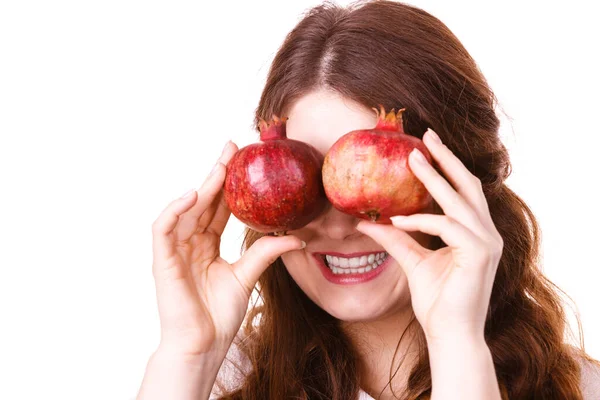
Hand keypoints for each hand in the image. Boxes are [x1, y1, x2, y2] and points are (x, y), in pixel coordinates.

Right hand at [151, 141, 303, 357]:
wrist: (203, 345)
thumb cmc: (220, 315)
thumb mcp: (247, 276)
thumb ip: (266, 253)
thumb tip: (297, 237)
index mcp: (207, 245)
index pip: (219, 208)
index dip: (229, 184)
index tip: (245, 160)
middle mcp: (190, 243)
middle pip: (204, 202)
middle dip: (217, 173)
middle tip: (234, 147)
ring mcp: (175, 250)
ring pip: (186, 209)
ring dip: (203, 185)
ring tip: (221, 165)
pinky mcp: (162, 260)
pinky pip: (163, 228)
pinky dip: (175, 210)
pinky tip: (193, 195)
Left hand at [356, 128, 503, 342]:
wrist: (450, 335)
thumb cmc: (437, 301)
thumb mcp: (412, 262)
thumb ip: (396, 239)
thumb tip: (367, 221)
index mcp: (475, 233)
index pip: (462, 192)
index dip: (446, 167)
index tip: (426, 146)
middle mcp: (485, 233)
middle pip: (468, 185)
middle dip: (446, 158)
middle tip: (425, 135)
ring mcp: (486, 243)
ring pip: (459, 200)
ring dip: (434, 178)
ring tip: (411, 160)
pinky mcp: (479, 254)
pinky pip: (447, 226)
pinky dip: (422, 220)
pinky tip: (398, 221)